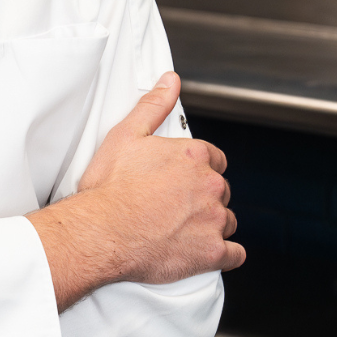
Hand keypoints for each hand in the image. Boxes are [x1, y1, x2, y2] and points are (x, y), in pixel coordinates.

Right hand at [27, 72, 242, 310]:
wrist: (103, 230)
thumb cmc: (110, 186)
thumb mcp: (127, 134)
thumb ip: (154, 105)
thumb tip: (170, 81)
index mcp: (194, 156)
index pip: (215, 159)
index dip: (200, 169)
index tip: (185, 178)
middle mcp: (210, 186)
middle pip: (221, 190)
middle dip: (204, 197)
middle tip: (176, 204)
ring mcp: (214, 221)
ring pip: (228, 221)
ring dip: (212, 224)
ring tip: (183, 229)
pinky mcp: (212, 252)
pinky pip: (234, 254)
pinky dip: (224, 253)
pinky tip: (206, 251)